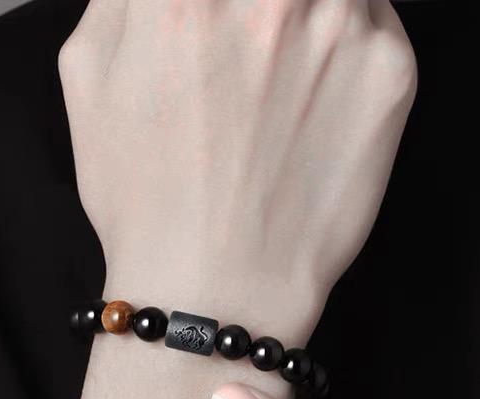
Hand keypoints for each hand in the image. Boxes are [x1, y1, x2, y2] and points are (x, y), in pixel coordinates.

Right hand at [58, 0, 416, 333]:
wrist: (217, 289)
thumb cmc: (148, 198)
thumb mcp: (88, 73)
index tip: (224, 10)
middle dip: (268, 7)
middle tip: (264, 33)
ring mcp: (340, 24)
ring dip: (312, 12)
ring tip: (287, 68)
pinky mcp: (391, 73)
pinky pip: (377, 17)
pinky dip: (350, 38)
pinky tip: (317, 101)